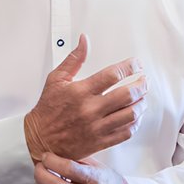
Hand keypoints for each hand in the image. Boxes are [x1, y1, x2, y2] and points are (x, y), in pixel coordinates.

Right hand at [24, 37, 143, 159]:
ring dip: (141, 103)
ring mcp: (96, 127)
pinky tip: (135, 116)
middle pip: (127, 95)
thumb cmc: (48, 109)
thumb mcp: (56, 79)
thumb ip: (74, 59)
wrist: (40, 138)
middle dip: (141, 85)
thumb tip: (84, 41)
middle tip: (144, 80)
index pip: (112, 75)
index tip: (136, 64)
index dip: (130, 66)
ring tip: (142, 97)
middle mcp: (90, 109)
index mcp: (81, 92)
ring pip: (130, 114)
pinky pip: (125, 133)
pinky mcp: (100, 142)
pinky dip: (135, 123)